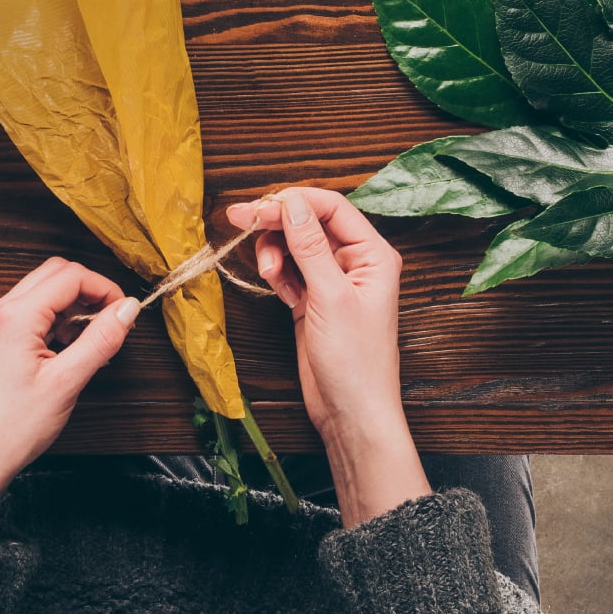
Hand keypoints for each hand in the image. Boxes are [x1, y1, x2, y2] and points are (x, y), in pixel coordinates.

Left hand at [0, 258, 138, 539]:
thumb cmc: (13, 429)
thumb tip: (126, 309)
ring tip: (90, 341)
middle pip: (53, 274)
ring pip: (41, 291)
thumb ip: (101, 340)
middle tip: (110, 320)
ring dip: (71, 306)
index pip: (69, 276)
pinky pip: (29, 312)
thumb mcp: (67, 383)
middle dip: (88, 291)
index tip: (123, 311)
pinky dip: (54, 320)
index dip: (103, 287)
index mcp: (14, 317)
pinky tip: (68, 349)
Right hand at [229, 188, 430, 526]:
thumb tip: (292, 204)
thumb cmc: (354, 361)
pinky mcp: (313, 301)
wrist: (351, 413)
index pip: (332, 207)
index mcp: (373, 254)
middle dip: (276, 221)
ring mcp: (333, 282)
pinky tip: (273, 281)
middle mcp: (355, 263)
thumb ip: (310, 247)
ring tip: (267, 269)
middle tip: (239, 219)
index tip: (259, 205)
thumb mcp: (330, 297)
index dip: (294, 200)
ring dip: (275, 249)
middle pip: (310, 222)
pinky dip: (277, 271)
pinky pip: (290, 271)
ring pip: (296, 245)